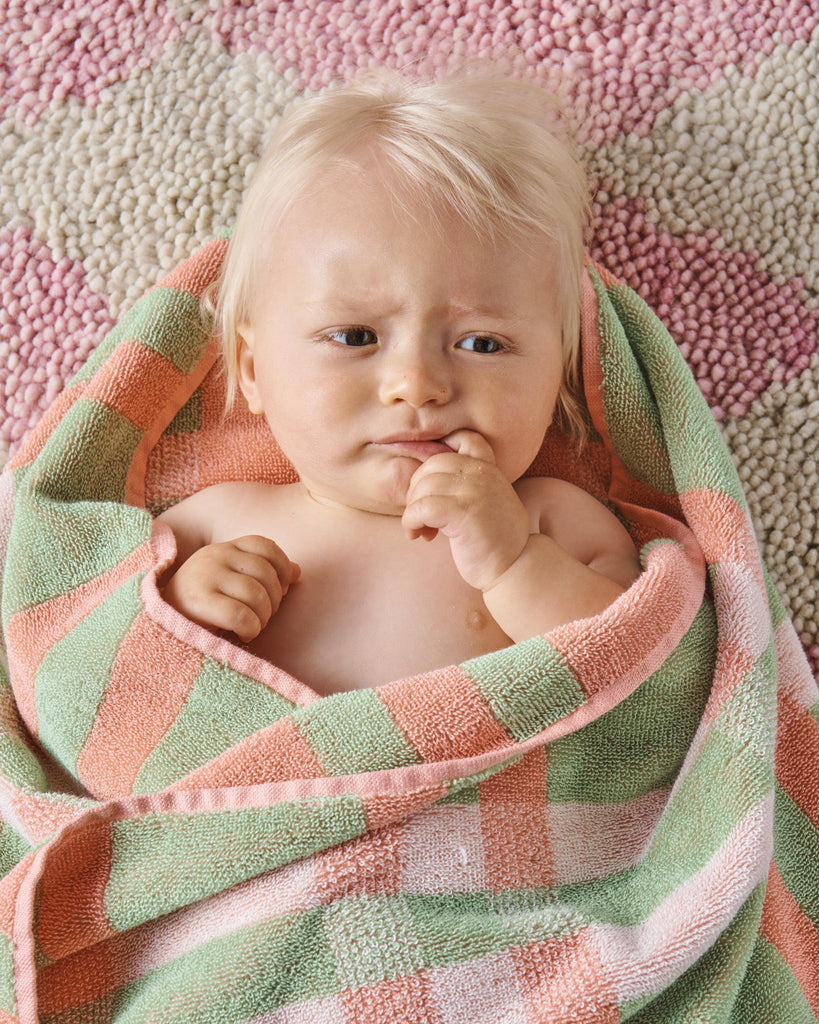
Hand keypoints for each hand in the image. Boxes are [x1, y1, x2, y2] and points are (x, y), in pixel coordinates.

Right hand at [161, 535, 299, 642]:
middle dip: (275, 599)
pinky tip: (244, 635)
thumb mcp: (229, 583)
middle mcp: (213, 556)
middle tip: (264, 616)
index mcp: (222, 549)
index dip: (282, 567)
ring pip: (257, 595)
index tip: (284, 589)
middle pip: (266, 573)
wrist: (156, 626)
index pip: (264, 545)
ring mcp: (204, 576)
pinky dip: (251, 628)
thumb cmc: (200, 608)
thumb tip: (298, 571)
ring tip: (252, 627)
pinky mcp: (197, 602)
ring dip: (263, 617)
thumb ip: (260, 574)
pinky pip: (242, 615)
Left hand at [401, 430, 530, 591]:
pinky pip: (422, 508)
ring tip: (420, 530)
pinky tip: (418, 535)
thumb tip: (423, 482)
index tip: (430, 482)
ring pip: (423, 487)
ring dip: (412, 510)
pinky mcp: (463, 512)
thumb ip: (467, 485)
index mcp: (489, 469)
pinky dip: (411, 521)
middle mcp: (483, 474)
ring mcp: (475, 491)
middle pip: (432, 465)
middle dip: (417, 490)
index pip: (464, 439)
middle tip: (420, 516)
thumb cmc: (494, 541)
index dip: (440, 452)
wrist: (515, 567)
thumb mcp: (487, 502)